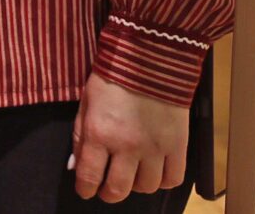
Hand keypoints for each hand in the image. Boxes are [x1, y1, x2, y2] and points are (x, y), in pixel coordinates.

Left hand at [71, 74, 191, 202]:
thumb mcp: (85, 103)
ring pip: (146, 187)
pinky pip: (172, 179)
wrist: (149, 60)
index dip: (86, 189)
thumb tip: (75, 167)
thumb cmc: (112, 78)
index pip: (89, 176)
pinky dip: (162, 180)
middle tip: (107, 189)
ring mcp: (155, 149)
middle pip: (118, 189)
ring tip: (132, 174)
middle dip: (109, 194)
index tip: (86, 191)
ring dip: (136, 185)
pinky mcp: (178, 146)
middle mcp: (126, 147)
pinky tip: (155, 171)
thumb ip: (79, 137)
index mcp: (99, 134)